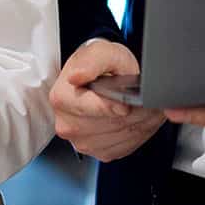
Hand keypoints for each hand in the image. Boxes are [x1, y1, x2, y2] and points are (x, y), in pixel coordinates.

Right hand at [49, 39, 166, 161]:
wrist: (105, 77)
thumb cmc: (102, 65)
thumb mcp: (101, 51)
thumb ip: (92, 60)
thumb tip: (77, 76)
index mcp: (62, 99)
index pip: (94, 109)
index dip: (117, 104)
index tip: (128, 101)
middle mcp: (67, 124)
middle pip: (111, 124)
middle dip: (134, 111)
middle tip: (143, 98)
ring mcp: (81, 141)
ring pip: (121, 136)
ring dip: (139, 122)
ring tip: (142, 106)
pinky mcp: (98, 152)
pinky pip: (125, 146)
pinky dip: (138, 133)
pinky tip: (137, 118)